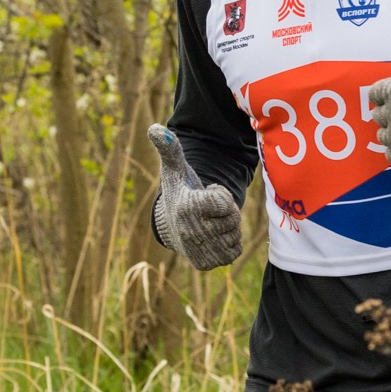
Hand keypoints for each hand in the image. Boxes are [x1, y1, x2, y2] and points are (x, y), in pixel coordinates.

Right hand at [148, 125, 242, 269]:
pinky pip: (234, 251)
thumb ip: (170, 149)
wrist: (171, 226)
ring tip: (210, 222)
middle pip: (233, 218)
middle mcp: (191, 232)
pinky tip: (213, 237)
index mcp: (186, 208)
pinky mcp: (205, 263)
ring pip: (235, 235)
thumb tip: (156, 128)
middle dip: (227, 211)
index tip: (206, 193)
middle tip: (209, 210)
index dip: (220, 194)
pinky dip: (229, 243)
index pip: (226, 201)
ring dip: (229, 228)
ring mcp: (198, 250)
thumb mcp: (175, 170)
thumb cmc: (179, 192)